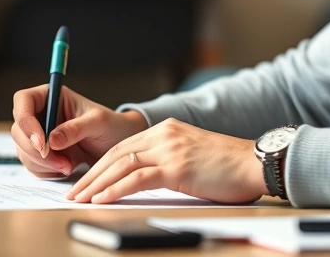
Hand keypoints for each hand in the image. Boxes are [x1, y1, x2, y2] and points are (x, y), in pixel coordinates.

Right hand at [11, 84, 148, 177]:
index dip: (25, 121)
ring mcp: (39, 134)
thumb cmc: (111, 126)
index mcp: (51, 96)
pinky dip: (46, 171)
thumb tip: (51, 139)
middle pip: (18, 129)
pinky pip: (32, 165)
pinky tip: (66, 167)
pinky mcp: (41, 153)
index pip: (23, 101)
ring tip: (69, 165)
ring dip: (43, 163)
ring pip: (23, 150)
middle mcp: (41, 114)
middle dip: (36, 150)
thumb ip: (76, 128)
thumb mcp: (98, 123)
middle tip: (60, 160)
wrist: (117, 145)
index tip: (41, 142)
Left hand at [65, 118, 268, 204]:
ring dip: (96, 183)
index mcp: (168, 130)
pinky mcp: (177, 166)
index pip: (124, 146)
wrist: (256, 163)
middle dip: (92, 174)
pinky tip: (101, 199)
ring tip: (79, 198)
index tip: (86, 180)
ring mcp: (170, 148)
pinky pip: (137, 178)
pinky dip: (115, 189)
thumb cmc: (231, 167)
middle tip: (73, 191)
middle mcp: (165, 134)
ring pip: (122, 164)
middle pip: (117, 153)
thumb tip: (147, 180)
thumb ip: (170, 161)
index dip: (101, 164)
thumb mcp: (194, 157)